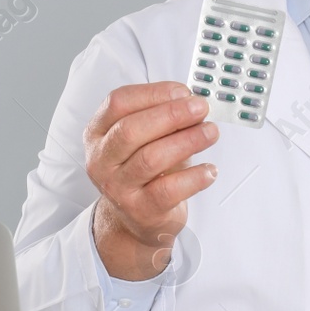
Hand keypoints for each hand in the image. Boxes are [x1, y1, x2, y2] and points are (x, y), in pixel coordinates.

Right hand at [85, 81, 218, 280]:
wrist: (137, 219)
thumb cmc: (145, 171)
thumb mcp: (146, 139)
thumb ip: (164, 118)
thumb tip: (193, 101)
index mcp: (98, 133)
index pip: (119, 102)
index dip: (153, 93)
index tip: (184, 91)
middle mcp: (102, 160)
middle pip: (132, 129)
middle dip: (172, 115)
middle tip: (201, 109)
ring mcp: (118, 188)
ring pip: (151, 158)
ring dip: (187, 141)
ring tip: (211, 133)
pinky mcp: (141, 210)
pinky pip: (169, 190)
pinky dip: (194, 177)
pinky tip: (210, 170)